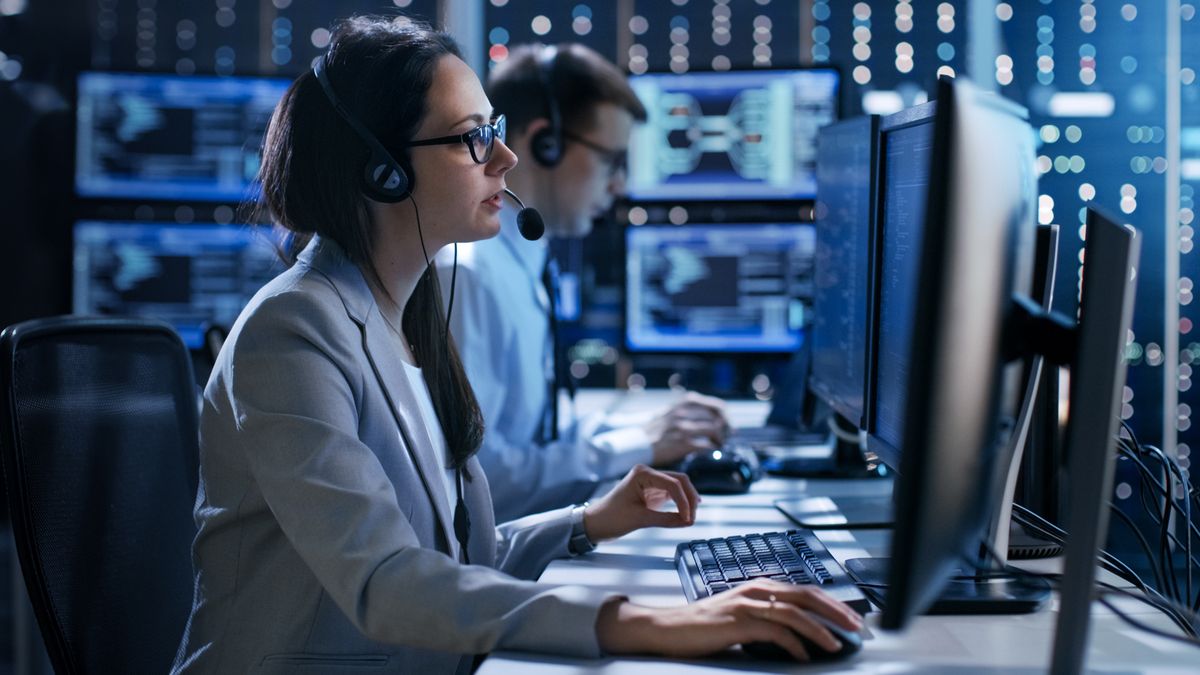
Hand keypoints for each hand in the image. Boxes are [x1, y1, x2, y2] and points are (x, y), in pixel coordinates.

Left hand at [583, 465, 700, 541]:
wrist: (595, 523)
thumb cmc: (611, 518)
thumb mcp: (640, 520)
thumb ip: (667, 520)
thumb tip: (688, 521)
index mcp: (642, 473)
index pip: (673, 483)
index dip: (684, 501)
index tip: (688, 519)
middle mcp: (647, 473)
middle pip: (679, 481)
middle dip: (689, 499)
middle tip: (692, 518)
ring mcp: (650, 481)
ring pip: (678, 486)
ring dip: (686, 501)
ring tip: (691, 518)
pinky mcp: (651, 491)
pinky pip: (672, 494)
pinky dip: (680, 503)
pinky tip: (686, 513)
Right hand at [595, 580, 863, 660]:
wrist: (671, 629)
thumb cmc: (707, 625)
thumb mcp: (743, 614)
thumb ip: (769, 615)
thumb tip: (801, 631)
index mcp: (761, 586)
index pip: (806, 590)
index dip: (832, 603)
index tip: (852, 618)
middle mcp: (757, 590)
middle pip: (806, 595)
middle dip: (836, 612)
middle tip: (857, 627)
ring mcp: (747, 604)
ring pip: (794, 612)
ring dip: (820, 630)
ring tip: (836, 644)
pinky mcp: (738, 621)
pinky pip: (774, 631)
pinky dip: (793, 644)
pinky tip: (803, 656)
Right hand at [645, 391, 730, 465]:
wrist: (638, 443)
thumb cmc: (654, 430)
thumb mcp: (670, 411)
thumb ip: (687, 409)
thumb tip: (708, 413)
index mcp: (683, 403)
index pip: (715, 405)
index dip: (725, 415)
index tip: (727, 423)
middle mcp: (684, 413)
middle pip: (717, 418)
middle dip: (725, 428)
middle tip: (726, 436)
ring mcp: (683, 428)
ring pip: (714, 430)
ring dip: (720, 439)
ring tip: (718, 444)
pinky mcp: (682, 443)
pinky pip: (706, 445)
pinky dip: (712, 449)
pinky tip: (711, 451)